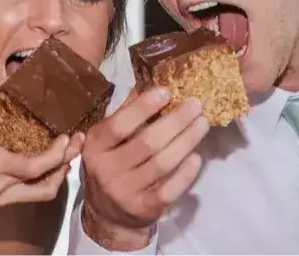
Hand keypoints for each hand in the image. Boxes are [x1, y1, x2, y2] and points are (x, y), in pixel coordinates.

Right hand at [0, 81, 84, 212]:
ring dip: (59, 175)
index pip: (36, 165)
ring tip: (67, 154)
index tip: (68, 136)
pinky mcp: (1, 204)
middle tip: (78, 141)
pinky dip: (46, 182)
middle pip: (47, 182)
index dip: (57, 153)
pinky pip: (32, 196)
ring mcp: (4, 198)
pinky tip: (48, 167)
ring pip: (43, 194)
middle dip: (67, 162)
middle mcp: (3, 185)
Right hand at [80, 87, 208, 249]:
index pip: (119, 124)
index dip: (144, 107)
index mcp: (96, 146)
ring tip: (202, 124)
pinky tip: (197, 157)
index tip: (167, 91)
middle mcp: (107, 169)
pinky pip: (169, 189)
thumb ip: (126, 114)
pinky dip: (185, 173)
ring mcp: (125, 191)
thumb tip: (150, 84)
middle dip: (175, 121)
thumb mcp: (108, 140)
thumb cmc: (112, 165)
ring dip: (186, 141)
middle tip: (196, 105)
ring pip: (162, 164)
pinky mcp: (143, 208)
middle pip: (147, 143)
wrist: (107, 215)